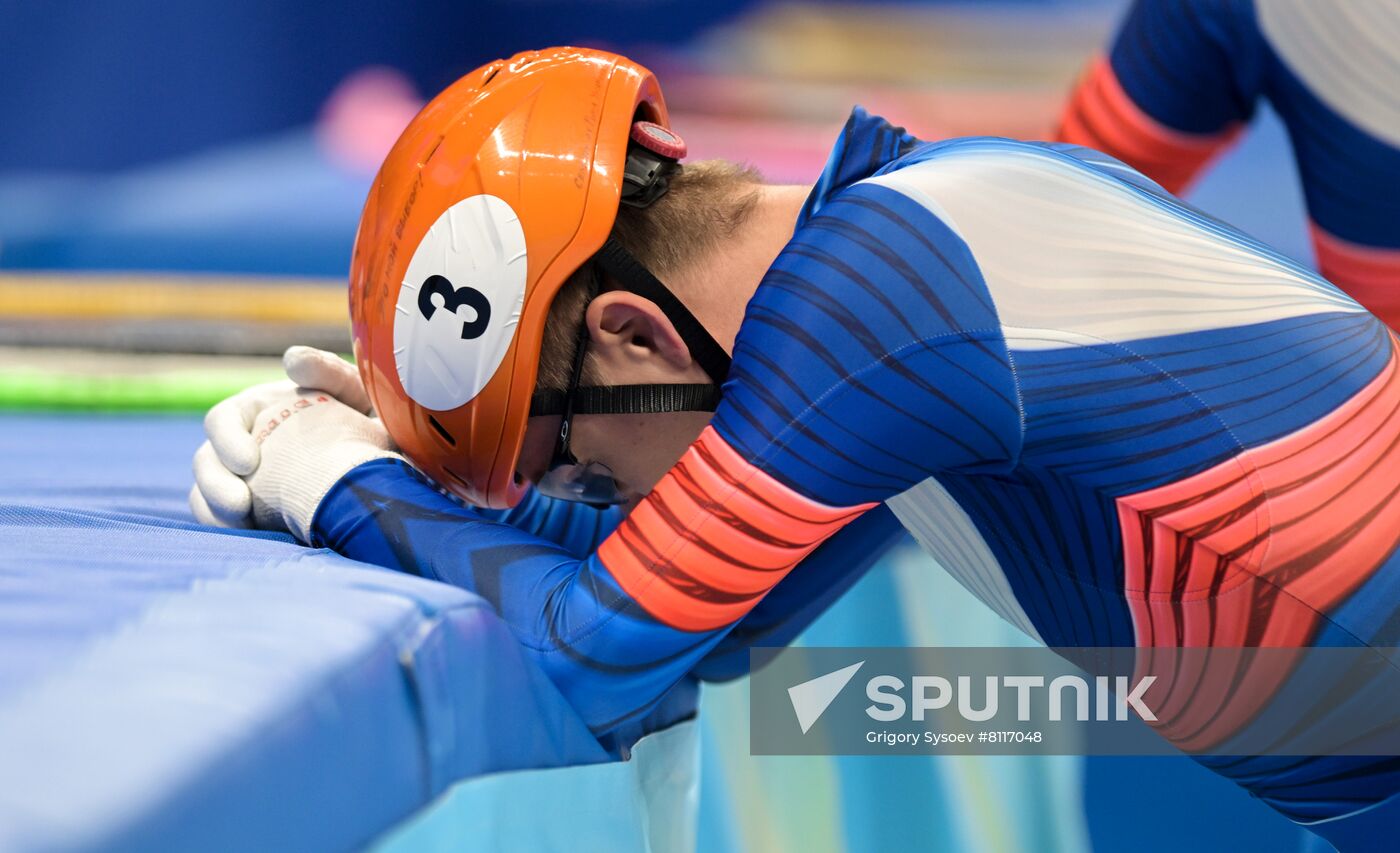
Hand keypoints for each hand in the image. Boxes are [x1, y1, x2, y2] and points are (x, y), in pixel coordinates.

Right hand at [190, 349, 401, 541]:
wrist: (388, 464)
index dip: (227, 440)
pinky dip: (231, 532)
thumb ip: (328, 372)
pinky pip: (228, 526)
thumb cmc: (367, 419)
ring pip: (207, 498)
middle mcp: (242, 446)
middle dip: (215, 485)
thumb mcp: (356, 392)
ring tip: (243, 525)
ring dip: (217, 513)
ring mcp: (244, 483)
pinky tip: (253, 538)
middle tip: (240, 506)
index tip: (249, 462)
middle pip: (206, 463)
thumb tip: (291, 363)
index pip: (222, 422)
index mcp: (256, 411)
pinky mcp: (255, 516)